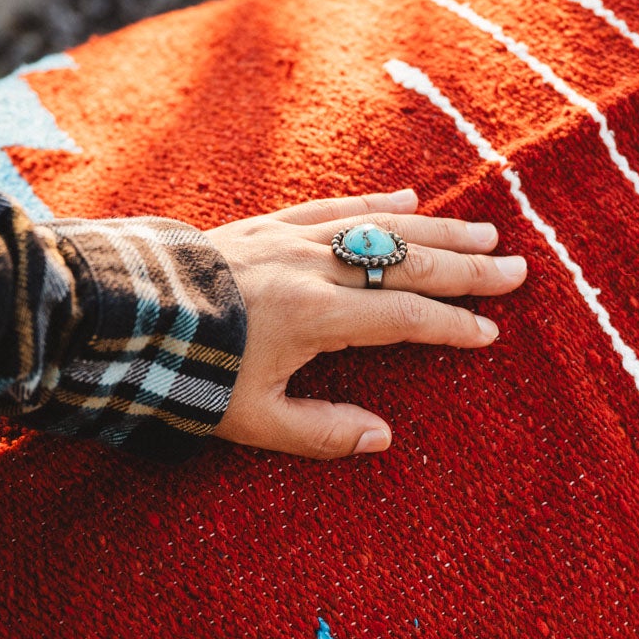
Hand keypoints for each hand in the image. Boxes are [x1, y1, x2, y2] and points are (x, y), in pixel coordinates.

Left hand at [205, 187, 526, 458]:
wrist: (122, 314)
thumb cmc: (188, 373)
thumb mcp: (252, 421)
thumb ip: (320, 433)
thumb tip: (382, 438)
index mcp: (314, 317)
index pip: (404, 316)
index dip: (451, 325)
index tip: (489, 332)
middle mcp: (312, 268)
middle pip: (405, 262)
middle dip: (466, 266)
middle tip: (516, 268)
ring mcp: (289, 239)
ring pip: (377, 227)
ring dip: (435, 228)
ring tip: (483, 229)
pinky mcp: (265, 224)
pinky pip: (332, 206)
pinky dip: (374, 204)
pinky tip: (407, 200)